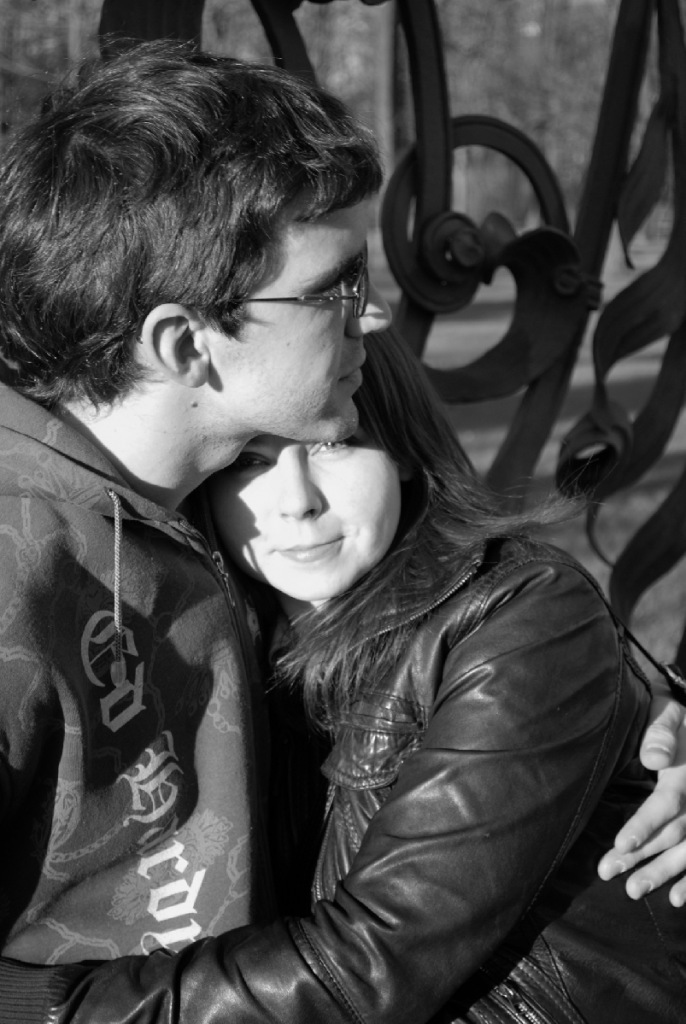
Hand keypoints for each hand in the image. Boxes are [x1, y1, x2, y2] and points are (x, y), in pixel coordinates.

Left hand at [598, 675, 685, 905]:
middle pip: (674, 833)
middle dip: (642, 855)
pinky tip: (677, 901)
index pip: (667, 803)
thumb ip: (660, 732)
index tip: (619, 844)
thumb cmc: (676, 719)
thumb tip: (653, 759)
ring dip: (662, 873)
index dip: (644, 825)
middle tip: (608, 872)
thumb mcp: (668, 714)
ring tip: (632, 891)